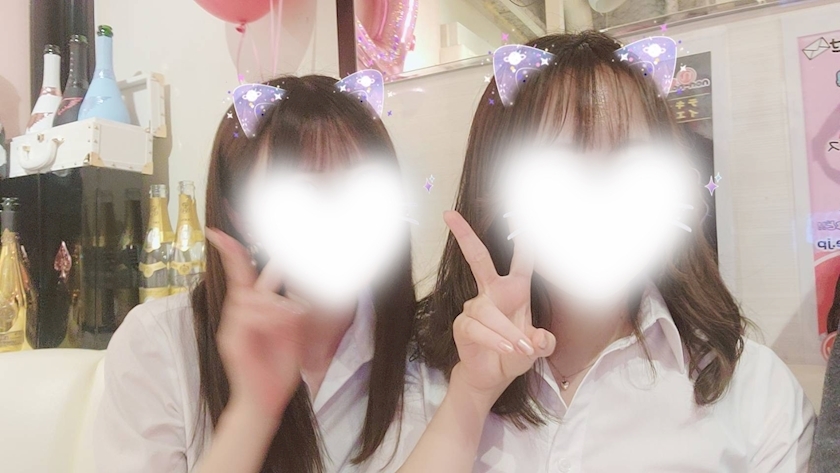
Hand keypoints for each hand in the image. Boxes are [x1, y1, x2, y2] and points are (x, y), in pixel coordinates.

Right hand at [205, 228, 306, 420]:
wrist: (266, 400)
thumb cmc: (278, 368)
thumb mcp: (292, 332)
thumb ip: (290, 310)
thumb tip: (291, 292)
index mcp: (252, 309)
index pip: (240, 273)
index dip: (231, 251)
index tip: (218, 233)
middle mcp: (237, 313)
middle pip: (242, 278)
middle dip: (257, 266)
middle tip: (279, 271)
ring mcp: (231, 325)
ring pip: (251, 296)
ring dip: (275, 305)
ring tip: (291, 320)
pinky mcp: (230, 339)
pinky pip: (248, 315)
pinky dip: (268, 317)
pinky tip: (280, 326)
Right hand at [444, 211, 555, 403]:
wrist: (492, 376)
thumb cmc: (514, 354)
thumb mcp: (537, 349)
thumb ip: (542, 343)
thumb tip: (538, 338)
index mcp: (515, 290)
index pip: (521, 259)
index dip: (522, 237)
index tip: (517, 212)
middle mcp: (492, 292)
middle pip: (478, 258)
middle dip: (465, 235)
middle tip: (449, 214)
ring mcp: (475, 307)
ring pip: (489, 312)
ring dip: (507, 331)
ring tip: (519, 348)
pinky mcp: (463, 325)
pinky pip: (478, 328)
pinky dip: (494, 338)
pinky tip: (506, 347)